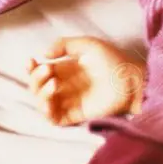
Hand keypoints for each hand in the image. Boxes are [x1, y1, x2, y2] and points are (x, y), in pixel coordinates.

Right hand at [28, 36, 144, 125]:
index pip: (40, 72)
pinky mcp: (75, 115)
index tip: (31, 61)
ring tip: (53, 84)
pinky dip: (46, 111)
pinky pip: (53, 118)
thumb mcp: (87, 44)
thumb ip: (64, 44)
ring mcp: (69, 102)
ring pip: (41, 103)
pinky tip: (50, 101)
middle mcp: (64, 86)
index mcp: (65, 70)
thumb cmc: (114, 60)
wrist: (131, 81)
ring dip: (40, 93)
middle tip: (48, 71)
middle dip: (35, 78)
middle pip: (37, 87)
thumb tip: (44, 55)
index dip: (31, 68)